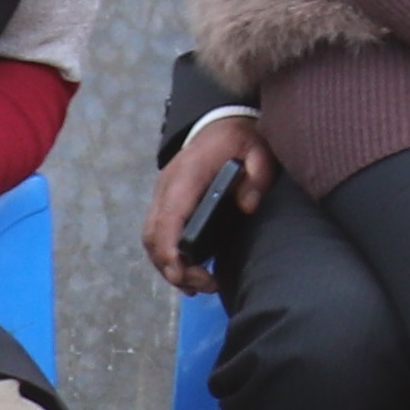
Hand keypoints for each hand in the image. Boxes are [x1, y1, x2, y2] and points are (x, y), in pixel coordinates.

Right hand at [146, 117, 265, 292]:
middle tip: (200, 286)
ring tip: (195, 286)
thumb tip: (247, 207)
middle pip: (153, 235)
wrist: (220, 122)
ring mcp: (163, 195)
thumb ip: (257, 175)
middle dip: (170, 266)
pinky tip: (186, 271)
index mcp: (186, 177)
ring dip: (167, 265)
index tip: (183, 273)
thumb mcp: (258, 149)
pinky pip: (159, 233)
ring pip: (151, 237)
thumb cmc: (239, 138)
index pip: (168, 218)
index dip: (170, 250)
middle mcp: (166, 189)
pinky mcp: (167, 202)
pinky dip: (167, 255)